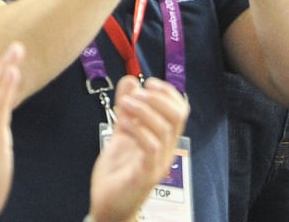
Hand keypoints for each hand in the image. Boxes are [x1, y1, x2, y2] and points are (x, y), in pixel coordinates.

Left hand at [88, 76, 188, 221]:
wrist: (107, 207)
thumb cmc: (117, 171)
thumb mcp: (121, 132)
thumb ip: (127, 108)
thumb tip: (131, 80)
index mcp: (164, 139)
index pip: (180, 110)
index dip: (168, 91)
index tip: (148, 83)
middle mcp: (166, 151)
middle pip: (178, 116)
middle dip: (156, 97)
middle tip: (135, 95)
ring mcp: (158, 164)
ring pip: (164, 128)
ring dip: (142, 109)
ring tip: (124, 105)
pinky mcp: (145, 175)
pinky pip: (150, 147)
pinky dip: (136, 129)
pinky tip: (122, 123)